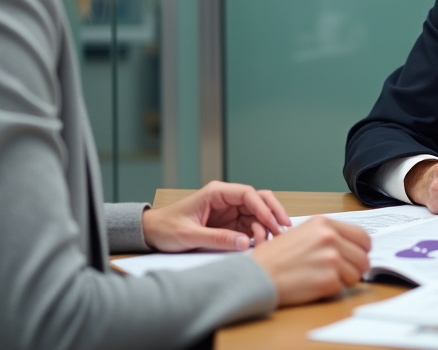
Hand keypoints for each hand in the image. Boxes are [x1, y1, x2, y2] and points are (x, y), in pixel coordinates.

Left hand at [141, 181, 291, 251]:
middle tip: (284, 228)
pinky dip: (259, 234)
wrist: (152, 233)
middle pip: (258, 199)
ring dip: (267, 226)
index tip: (272, 223)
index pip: (247, 193)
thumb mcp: (190, 235)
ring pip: (258, 213)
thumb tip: (244, 242)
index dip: (263, 207)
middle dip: (273, 212)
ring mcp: (230, 211)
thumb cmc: (166, 227)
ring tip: (271, 242)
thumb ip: (217, 238)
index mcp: (216, 193)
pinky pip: (250, 226)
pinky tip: (262, 244)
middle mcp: (226, 199)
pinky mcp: (229, 224)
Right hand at [250, 217, 370, 306]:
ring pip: (356, 275)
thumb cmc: (274, 256)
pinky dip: (330, 291)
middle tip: (339, 274)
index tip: (356, 257)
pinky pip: (342, 289)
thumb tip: (350, 247)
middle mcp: (330, 237)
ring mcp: (331, 258)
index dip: (362, 250)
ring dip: (343, 281)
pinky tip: (313, 286)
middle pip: (363, 258)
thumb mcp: (302, 233)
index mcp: (324, 223)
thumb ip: (327, 236)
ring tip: (322, 278)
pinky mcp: (328, 279)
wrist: (258, 274)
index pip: (362, 236)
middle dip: (355, 269)